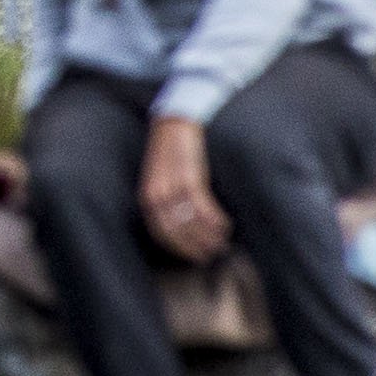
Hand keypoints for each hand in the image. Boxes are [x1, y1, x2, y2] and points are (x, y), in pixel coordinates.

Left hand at [140, 112, 231, 263]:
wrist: (179, 118)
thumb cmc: (174, 150)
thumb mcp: (163, 176)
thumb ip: (170, 199)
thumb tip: (189, 223)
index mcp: (149, 197)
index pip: (163, 234)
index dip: (182, 249)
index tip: (198, 256)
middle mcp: (157, 195)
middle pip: (178, 233)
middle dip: (198, 247)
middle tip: (215, 253)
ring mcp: (172, 186)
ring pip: (192, 223)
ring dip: (210, 236)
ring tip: (224, 240)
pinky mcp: (189, 177)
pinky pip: (203, 207)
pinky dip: (215, 220)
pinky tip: (225, 224)